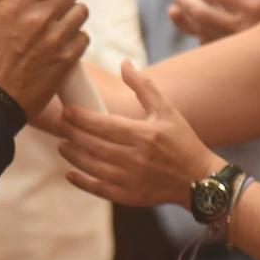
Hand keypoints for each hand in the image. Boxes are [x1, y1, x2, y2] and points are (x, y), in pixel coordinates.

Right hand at [0, 0, 87, 116]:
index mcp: (15, 6)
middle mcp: (38, 19)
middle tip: (53, 4)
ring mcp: (55, 40)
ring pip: (80, 11)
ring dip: (71, 15)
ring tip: (59, 24)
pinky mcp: (66, 60)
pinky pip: (83, 37)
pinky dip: (75, 39)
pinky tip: (62, 44)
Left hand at [58, 62, 219, 206]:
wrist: (199, 180)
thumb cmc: (182, 141)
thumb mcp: (167, 111)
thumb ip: (143, 87)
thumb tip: (124, 63)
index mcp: (144, 135)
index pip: (104, 125)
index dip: (81, 118)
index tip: (67, 110)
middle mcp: (136, 158)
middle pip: (94, 145)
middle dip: (72, 133)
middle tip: (60, 124)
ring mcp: (132, 180)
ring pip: (93, 167)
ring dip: (73, 156)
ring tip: (62, 145)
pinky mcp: (131, 196)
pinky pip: (100, 189)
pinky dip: (82, 182)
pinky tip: (69, 173)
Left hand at [168, 0, 259, 41]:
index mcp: (253, 5)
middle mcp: (242, 27)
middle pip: (199, 11)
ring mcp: (235, 46)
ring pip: (199, 30)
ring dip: (184, 18)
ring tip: (175, 9)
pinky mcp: (232, 60)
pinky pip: (206, 45)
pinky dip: (198, 34)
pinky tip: (194, 26)